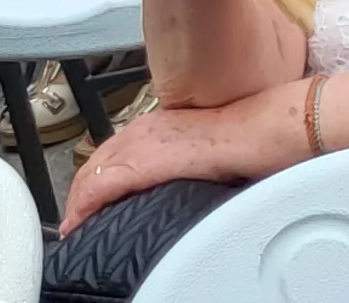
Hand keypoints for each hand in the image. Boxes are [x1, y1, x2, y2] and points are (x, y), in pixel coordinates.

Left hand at [59, 98, 260, 232]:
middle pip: (96, 162)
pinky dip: (85, 205)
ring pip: (92, 173)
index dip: (97, 178)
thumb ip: (185, 160)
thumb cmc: (254, 140)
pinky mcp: (147, 160)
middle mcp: (146, 127)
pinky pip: (101, 185)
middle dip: (82, 192)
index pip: (113, 151)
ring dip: (80, 200)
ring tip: (77, 224)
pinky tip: (80, 222)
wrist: (271, 129)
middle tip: (78, 218)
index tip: (91, 203)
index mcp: (161, 124)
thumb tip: (179, 184)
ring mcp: (144, 142)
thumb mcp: (209, 150)